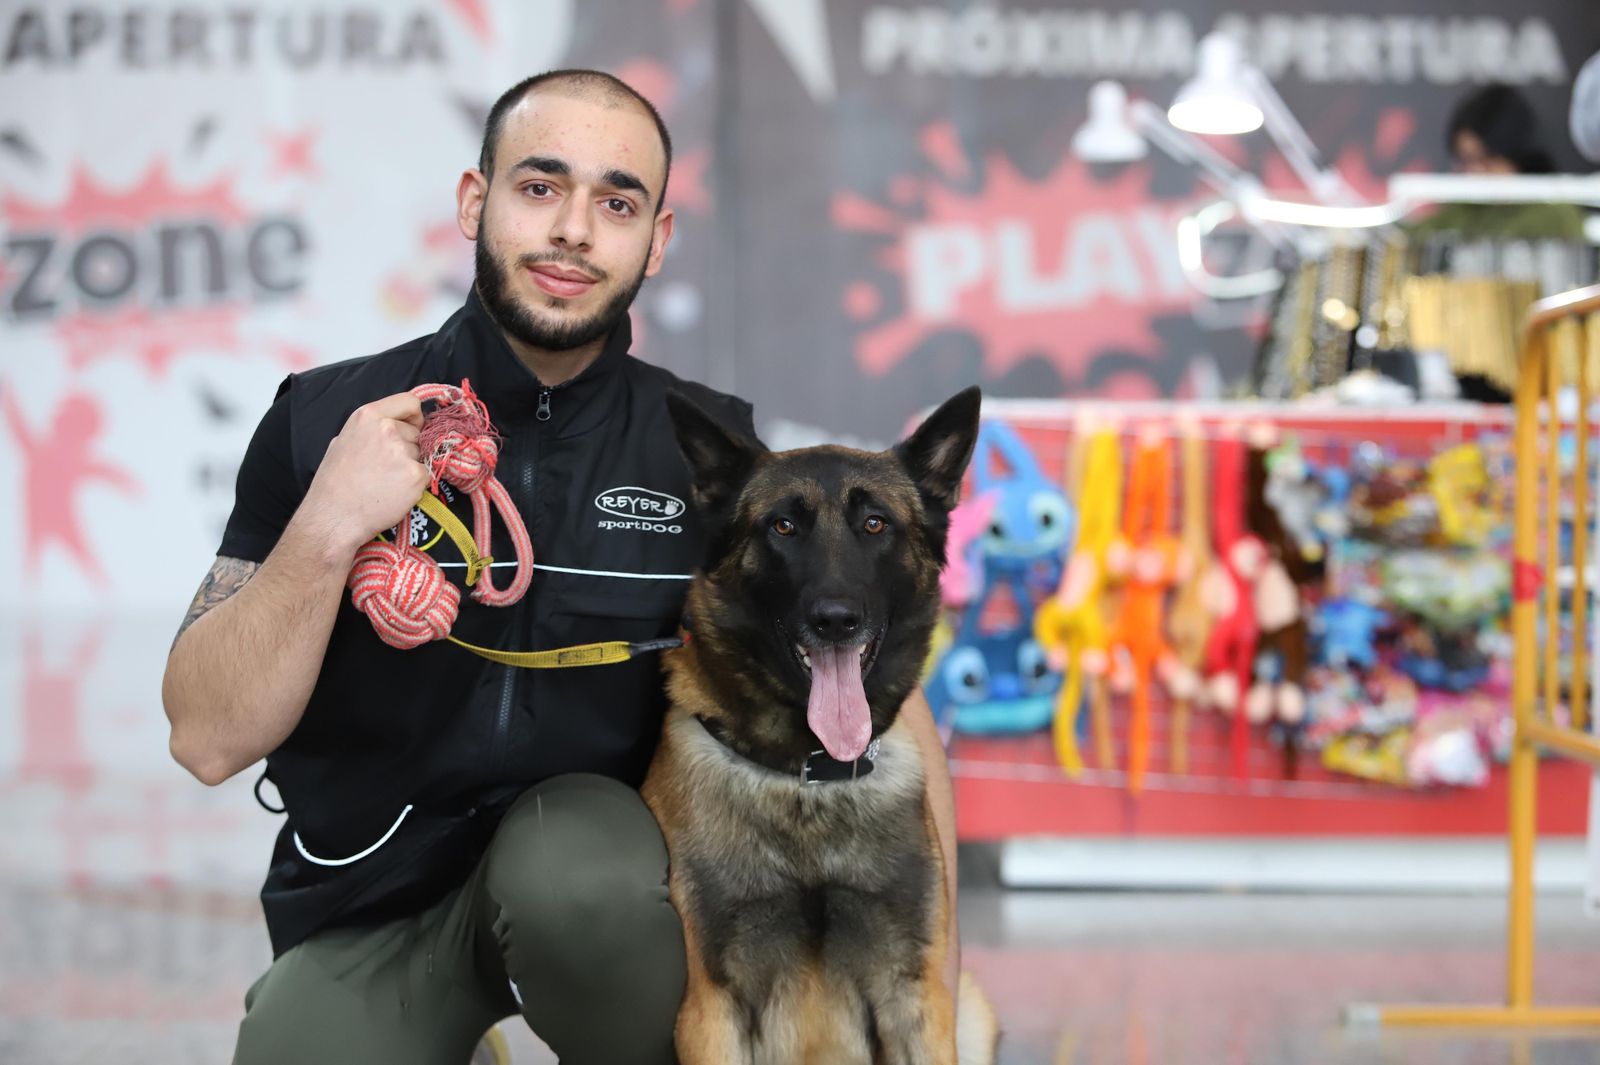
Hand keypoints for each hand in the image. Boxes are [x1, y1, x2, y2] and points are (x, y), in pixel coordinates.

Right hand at [302, 393, 428, 551]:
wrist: (334, 517)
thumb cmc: (335, 483)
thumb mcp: (343, 440)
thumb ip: (370, 428)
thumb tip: (393, 423)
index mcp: (368, 416)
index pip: (410, 401)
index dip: (413, 417)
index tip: (410, 428)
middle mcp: (387, 429)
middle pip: (418, 432)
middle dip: (409, 447)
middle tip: (386, 467)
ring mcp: (403, 452)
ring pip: (422, 454)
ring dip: (411, 466)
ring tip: (386, 481)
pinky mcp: (416, 475)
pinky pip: (427, 474)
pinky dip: (416, 484)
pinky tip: (395, 492)